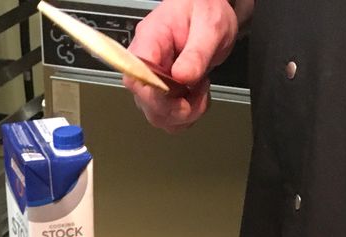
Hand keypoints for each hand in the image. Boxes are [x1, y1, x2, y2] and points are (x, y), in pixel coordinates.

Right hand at [124, 0, 239, 132]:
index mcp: (150, 39)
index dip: (154, 93)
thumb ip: (196, 52)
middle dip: (177, 107)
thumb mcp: (209, 26)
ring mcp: (151, 80)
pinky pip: (167, 117)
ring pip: (157, 115)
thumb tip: (182, 77)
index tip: (176, 95)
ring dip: (184, 114)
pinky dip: (186, 117)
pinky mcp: (161, 92)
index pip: (136, 74)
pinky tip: (196, 98)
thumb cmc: (205, 10)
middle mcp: (145, 63)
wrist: (209, 12)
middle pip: (146, 101)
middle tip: (199, 90)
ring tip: (200, 91)